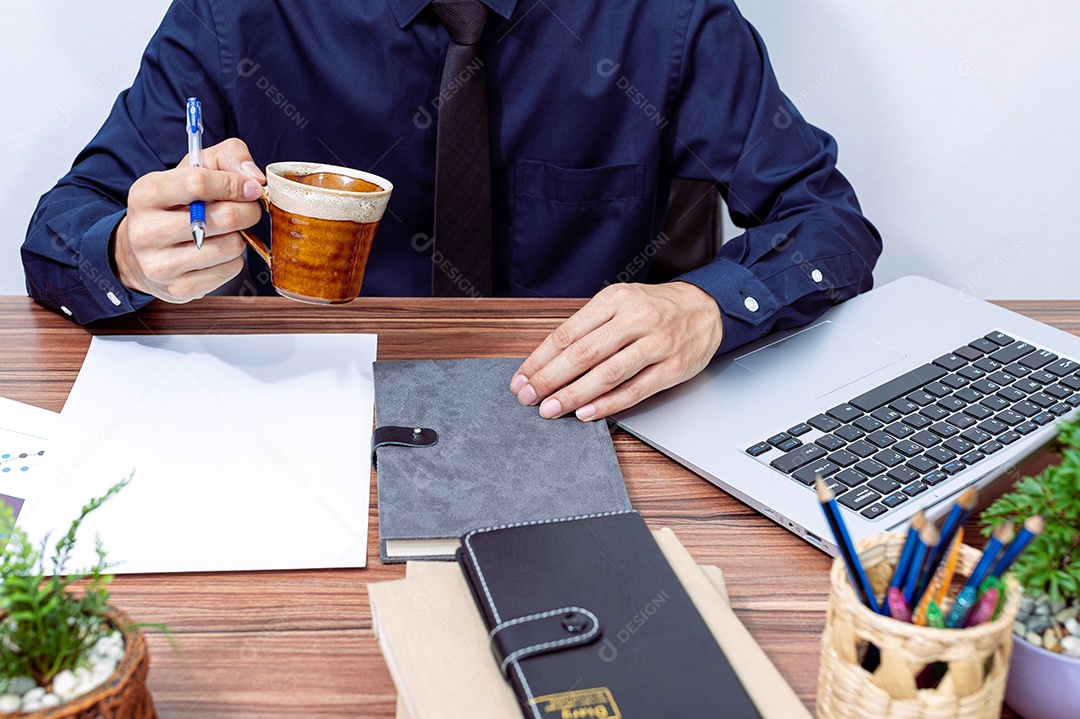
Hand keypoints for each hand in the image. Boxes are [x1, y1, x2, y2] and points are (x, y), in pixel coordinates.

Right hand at [113, 138, 265, 302]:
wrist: (138, 254)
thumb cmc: (175, 206)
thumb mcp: (192, 170)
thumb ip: (226, 157)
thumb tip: (254, 177)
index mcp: (146, 194)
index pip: (198, 182)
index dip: (234, 184)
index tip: (252, 188)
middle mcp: (146, 231)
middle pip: (222, 217)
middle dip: (247, 211)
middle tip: (247, 209)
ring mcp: (160, 265)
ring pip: (230, 246)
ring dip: (239, 236)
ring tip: (226, 232)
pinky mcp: (178, 289)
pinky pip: (229, 270)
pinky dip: (233, 259)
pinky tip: (217, 252)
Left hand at [511, 282, 723, 420]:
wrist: (706, 308)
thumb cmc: (655, 308)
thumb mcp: (620, 303)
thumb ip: (588, 327)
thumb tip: (548, 361)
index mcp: (615, 299)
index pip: (568, 333)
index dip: (540, 359)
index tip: (522, 378)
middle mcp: (636, 318)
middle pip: (584, 353)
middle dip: (550, 379)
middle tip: (528, 398)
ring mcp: (657, 343)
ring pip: (608, 373)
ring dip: (574, 395)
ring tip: (551, 409)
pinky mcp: (673, 367)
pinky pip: (635, 390)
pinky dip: (608, 404)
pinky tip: (587, 414)